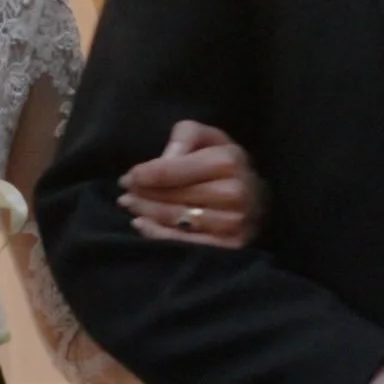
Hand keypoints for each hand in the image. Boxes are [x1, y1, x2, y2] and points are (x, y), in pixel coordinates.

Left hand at [117, 121, 266, 248]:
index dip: (144, 175)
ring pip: (176, 219)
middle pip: (172, 197)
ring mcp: (234, 222)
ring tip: (131, 207)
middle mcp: (233, 192)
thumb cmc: (225, 163)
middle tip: (124, 195)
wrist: (258, 198)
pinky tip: (142, 226)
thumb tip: (163, 159)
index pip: (172, 170)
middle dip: (142, 195)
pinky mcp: (231, 246)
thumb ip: (185, 137)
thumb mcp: (208, 137)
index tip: (127, 178)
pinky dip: (159, 235)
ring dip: (146, 214)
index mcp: (227, 161)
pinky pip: (185, 243)